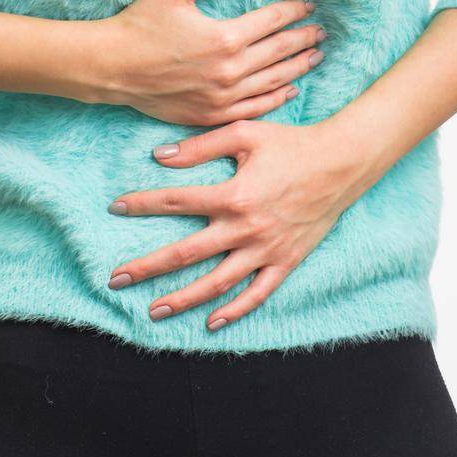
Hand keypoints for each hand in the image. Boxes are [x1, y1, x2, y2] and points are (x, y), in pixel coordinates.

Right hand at [100, 0, 325, 124]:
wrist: (113, 67)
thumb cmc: (141, 23)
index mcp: (225, 37)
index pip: (272, 21)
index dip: (294, 11)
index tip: (308, 5)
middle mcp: (230, 71)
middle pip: (279, 52)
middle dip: (304, 38)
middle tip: (322, 30)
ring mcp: (223, 98)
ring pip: (273, 82)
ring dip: (298, 67)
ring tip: (316, 56)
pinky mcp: (212, 115)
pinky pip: (255, 108)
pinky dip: (276, 98)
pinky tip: (290, 89)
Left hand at [105, 115, 374, 329]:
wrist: (341, 163)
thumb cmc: (291, 143)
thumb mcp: (245, 134)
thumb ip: (201, 146)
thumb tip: (160, 156)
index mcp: (233, 195)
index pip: (176, 201)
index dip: (142, 204)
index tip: (115, 208)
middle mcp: (245, 228)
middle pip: (186, 254)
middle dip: (147, 267)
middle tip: (116, 279)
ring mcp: (266, 250)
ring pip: (217, 283)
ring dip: (183, 299)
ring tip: (154, 310)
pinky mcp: (286, 261)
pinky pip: (257, 294)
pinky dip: (234, 310)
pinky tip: (211, 322)